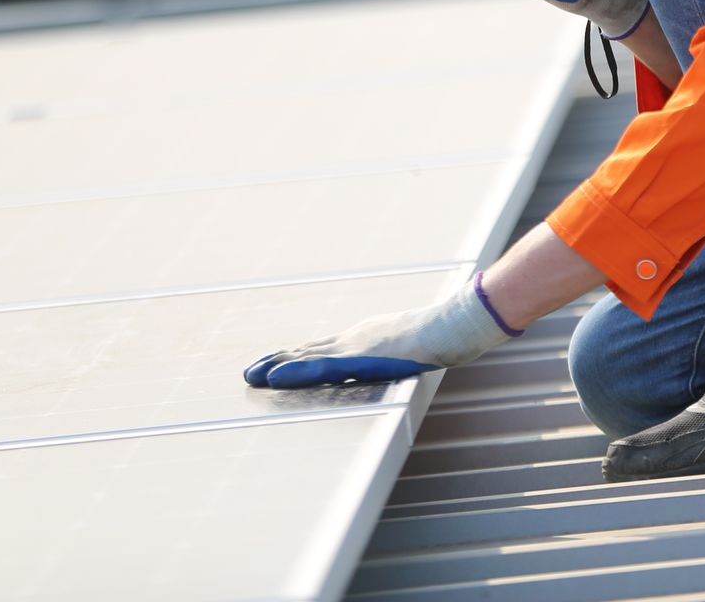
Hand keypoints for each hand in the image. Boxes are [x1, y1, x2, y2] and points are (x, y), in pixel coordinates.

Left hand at [243, 276, 516, 389]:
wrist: (454, 326)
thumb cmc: (446, 334)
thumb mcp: (422, 343)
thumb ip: (411, 347)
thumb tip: (420, 352)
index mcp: (367, 339)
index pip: (325, 348)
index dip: (298, 356)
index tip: (276, 362)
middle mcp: (355, 341)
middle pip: (309, 350)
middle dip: (279, 360)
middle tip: (250, 372)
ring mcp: (355, 348)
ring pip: (307, 358)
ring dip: (277, 368)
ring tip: (251, 376)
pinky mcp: (357, 358)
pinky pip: (319, 367)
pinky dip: (295, 371)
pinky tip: (274, 378)